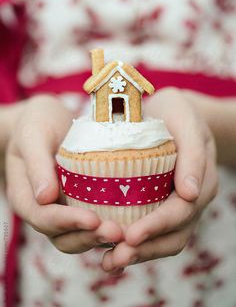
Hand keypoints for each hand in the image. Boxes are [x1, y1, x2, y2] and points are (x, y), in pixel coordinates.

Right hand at [6, 95, 122, 252]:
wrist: (48, 120)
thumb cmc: (37, 123)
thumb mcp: (33, 136)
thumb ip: (36, 164)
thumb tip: (44, 197)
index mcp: (25, 195)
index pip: (43, 217)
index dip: (67, 222)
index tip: (93, 220)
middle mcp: (43, 209)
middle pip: (62, 236)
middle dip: (88, 237)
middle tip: (116, 232)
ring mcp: (63, 208)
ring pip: (78, 235)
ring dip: (99, 238)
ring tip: (124, 233)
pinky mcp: (81, 203)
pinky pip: (91, 223)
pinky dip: (106, 227)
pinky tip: (128, 225)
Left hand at [102, 87, 217, 272]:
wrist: (174, 113)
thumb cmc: (178, 113)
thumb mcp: (186, 121)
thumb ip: (193, 154)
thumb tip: (190, 193)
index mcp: (201, 180)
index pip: (181, 211)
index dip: (157, 226)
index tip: (131, 235)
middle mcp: (192, 198)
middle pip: (173, 234)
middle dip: (145, 248)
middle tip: (114, 257)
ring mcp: (178, 204)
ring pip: (164, 239)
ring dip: (139, 253)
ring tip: (109, 262)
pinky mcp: (162, 204)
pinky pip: (154, 230)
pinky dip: (136, 243)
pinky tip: (112, 248)